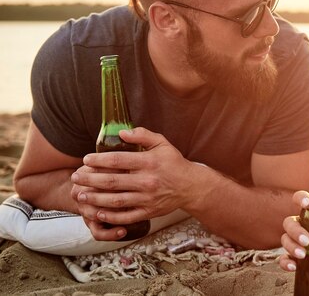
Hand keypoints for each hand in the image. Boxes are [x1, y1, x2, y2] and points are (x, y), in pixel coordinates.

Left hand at [70, 127, 196, 239]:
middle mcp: (146, 181)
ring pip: (115, 200)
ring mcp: (147, 199)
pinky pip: (126, 216)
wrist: (191, 186)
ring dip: (95, 198)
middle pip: (111, 181)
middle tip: (75, 177)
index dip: (98, 160)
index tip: (86, 159)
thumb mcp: (162, 143)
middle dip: (89, 179)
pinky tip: (98, 212)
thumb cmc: (174, 163)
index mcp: (148, 162)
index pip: (117, 160)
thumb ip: (143, 135)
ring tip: (80, 195)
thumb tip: (122, 133)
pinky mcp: (149, 212)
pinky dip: (110, 216)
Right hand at [278, 191, 308, 271]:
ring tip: (303, 255)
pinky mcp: (296, 256)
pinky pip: (285, 258)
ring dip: (291, 246)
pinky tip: (293, 267)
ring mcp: (297, 241)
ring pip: (286, 239)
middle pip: (289, 223)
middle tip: (308, 241)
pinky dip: (285, 262)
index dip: (301, 198)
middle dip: (296, 231)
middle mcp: (301, 224)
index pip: (300, 199)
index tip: (308, 203)